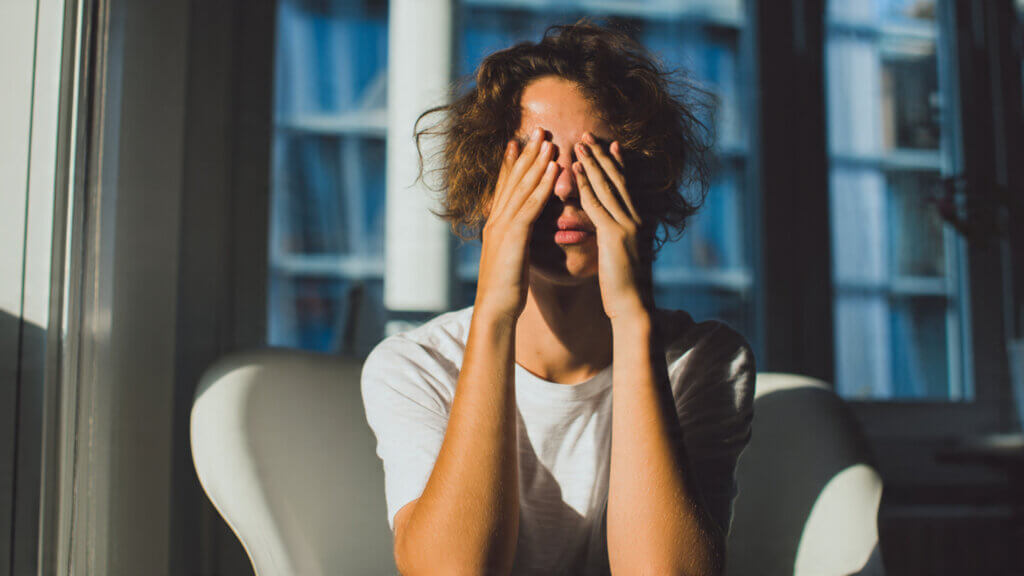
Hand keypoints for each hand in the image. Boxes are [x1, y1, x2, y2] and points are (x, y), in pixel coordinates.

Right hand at [475, 126, 558, 322]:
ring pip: (521, 187)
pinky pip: (531, 205)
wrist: (495, 309)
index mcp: (495, 225)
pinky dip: (542, 185)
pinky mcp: (513, 236)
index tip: (518, 142)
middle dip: (525, 153)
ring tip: (548, 140)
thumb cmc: (505, 290)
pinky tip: (554, 170)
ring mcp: (503, 227)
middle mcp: (496, 220)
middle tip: (537, 130)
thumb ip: (515, 242)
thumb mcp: (511, 259)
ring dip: (536, 162)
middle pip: (512, 180)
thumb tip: (521, 235)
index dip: (511, 164)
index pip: (504, 188)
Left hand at [573, 133, 652, 320]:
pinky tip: (575, 169)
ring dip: (593, 162)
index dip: (617, 164)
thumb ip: (617, 242)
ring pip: (608, 186)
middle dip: (603, 155)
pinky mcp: (615, 235)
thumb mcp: (621, 259)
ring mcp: (627, 225)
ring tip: (579, 143)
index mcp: (637, 224)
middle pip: (618, 179)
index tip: (610, 144)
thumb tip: (612, 237)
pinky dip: (586, 184)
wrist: (633, 307)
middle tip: (588, 134)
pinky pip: (597, 203)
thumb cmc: (625, 289)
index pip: (626, 187)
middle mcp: (635, 219)